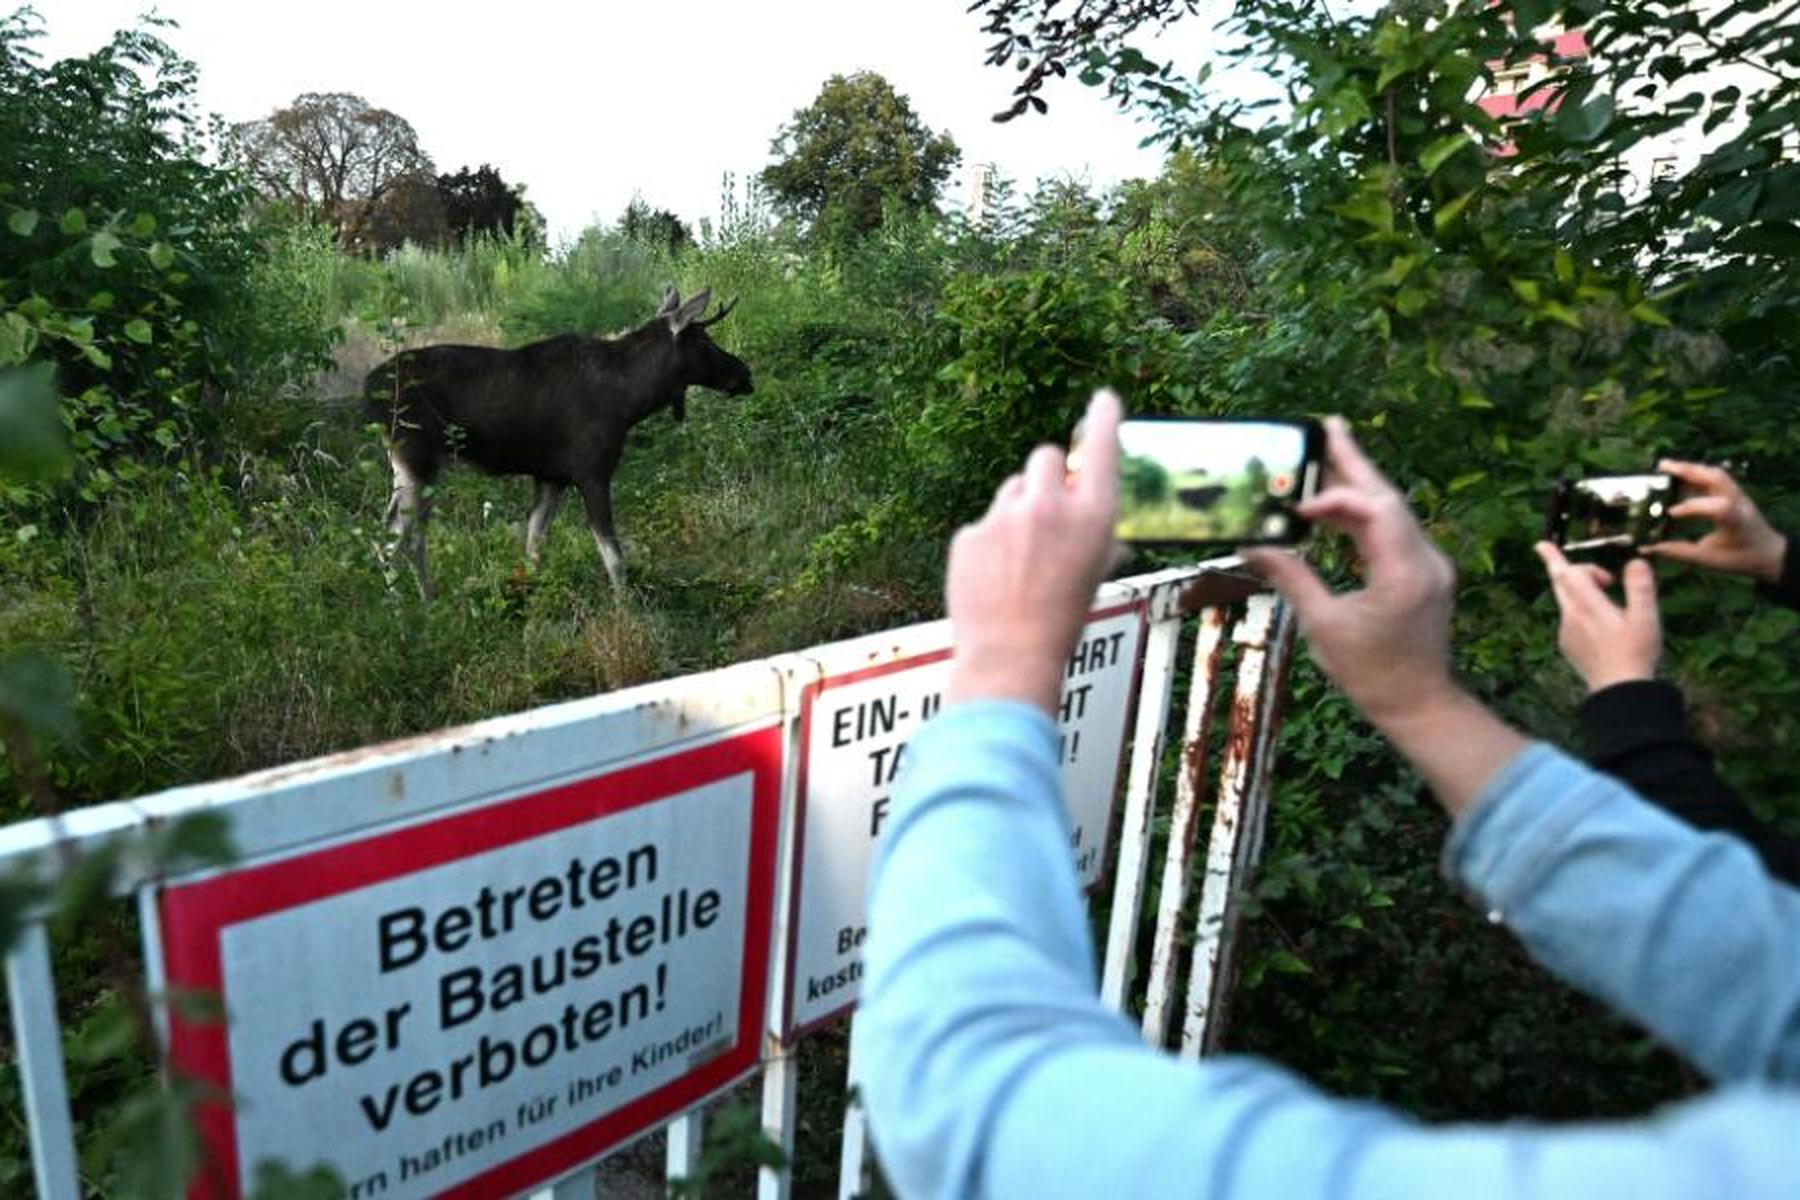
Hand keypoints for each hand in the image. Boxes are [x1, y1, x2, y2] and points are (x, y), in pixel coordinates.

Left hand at [944, 389, 1124, 713]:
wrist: (1009, 657)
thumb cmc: (1062, 621)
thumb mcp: (1095, 577)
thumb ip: (1101, 544)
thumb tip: (1111, 536)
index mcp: (1093, 517)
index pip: (1101, 448)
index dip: (1103, 419)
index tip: (1104, 398)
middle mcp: (1050, 507)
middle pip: (1047, 458)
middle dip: (1048, 477)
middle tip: (1046, 509)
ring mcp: (1005, 518)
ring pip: (1011, 491)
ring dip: (1017, 511)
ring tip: (1019, 559)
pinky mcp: (970, 533)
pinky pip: (983, 524)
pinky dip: (989, 544)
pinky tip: (994, 579)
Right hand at [1241, 417, 1458, 725]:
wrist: (1419, 703)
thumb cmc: (1370, 673)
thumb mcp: (1323, 626)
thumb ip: (1292, 578)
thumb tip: (1252, 545)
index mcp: (1403, 573)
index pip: (1375, 512)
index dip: (1336, 497)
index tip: (1297, 506)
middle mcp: (1425, 560)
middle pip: (1389, 497)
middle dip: (1356, 462)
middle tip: (1328, 426)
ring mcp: (1430, 564)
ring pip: (1394, 511)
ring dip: (1360, 485)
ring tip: (1328, 454)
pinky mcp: (1425, 572)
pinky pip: (1395, 530)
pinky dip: (1365, 514)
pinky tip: (1338, 505)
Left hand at [1533, 544, 1660, 691]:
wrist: (1619, 690)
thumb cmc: (1636, 653)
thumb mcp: (1646, 618)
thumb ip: (1640, 587)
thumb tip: (1635, 562)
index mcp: (1588, 607)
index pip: (1568, 574)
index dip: (1557, 558)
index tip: (1542, 545)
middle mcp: (1571, 617)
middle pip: (1560, 583)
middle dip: (1555, 565)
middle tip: (1543, 548)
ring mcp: (1566, 632)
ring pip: (1567, 601)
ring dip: (1580, 590)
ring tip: (1608, 589)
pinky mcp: (1568, 645)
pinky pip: (1570, 619)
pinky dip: (1581, 610)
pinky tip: (1603, 621)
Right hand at [1644, 459, 1785, 583]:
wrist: (1769, 552)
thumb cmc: (1741, 559)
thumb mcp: (1710, 561)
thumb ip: (1680, 552)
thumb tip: (1648, 548)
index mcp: (1737, 521)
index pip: (1717, 507)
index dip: (1692, 507)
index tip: (1670, 513)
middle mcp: (1739, 502)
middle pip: (1716, 478)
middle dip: (1689, 470)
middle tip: (1661, 467)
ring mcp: (1738, 494)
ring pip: (1715, 473)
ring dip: (1690, 468)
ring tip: (1665, 466)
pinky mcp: (1733, 492)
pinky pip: (1714, 477)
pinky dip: (1695, 473)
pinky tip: (1677, 476)